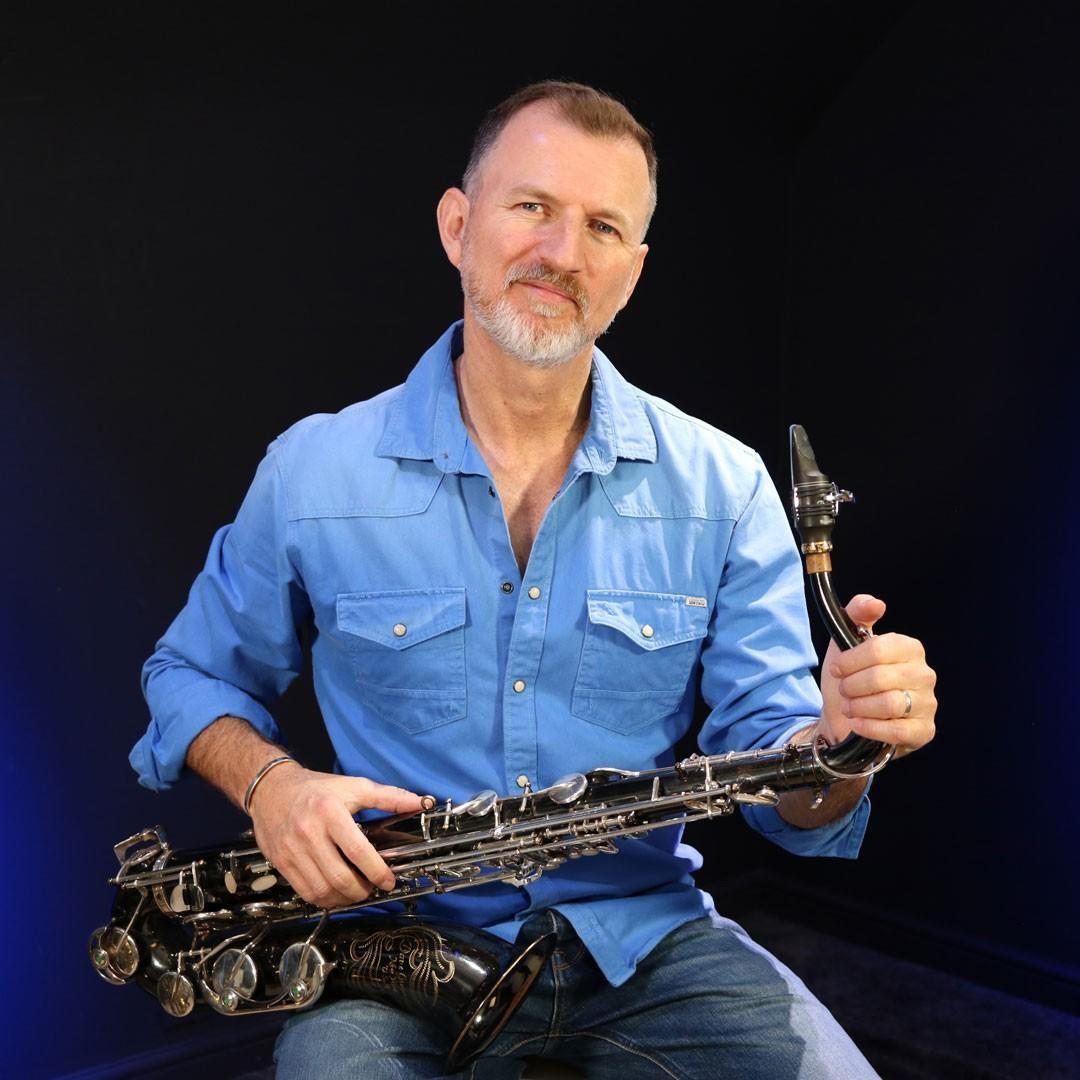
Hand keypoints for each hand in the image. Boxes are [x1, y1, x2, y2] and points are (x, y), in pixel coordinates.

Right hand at [247, 764, 425, 908]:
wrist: (271, 789)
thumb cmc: (316, 789)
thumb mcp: (354, 786)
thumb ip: (388, 796)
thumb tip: (419, 802)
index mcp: (330, 812)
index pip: (358, 851)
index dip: (377, 871)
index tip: (388, 880)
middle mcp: (309, 833)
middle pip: (340, 876)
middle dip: (362, 890)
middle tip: (372, 888)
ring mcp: (292, 850)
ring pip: (322, 889)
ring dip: (344, 899)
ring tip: (356, 892)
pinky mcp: (281, 862)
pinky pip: (305, 892)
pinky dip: (324, 899)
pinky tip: (335, 893)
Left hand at [818, 594, 936, 756]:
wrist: (844, 718)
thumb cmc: (849, 678)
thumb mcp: (844, 643)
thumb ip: (856, 615)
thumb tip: (875, 603)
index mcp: (909, 648)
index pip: (878, 649)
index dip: (850, 661)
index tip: (837, 668)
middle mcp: (924, 674)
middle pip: (880, 678)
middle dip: (852, 686)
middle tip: (844, 691)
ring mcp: (928, 703)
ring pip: (889, 704)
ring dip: (859, 707)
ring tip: (850, 707)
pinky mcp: (925, 731)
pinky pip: (898, 731)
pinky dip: (870, 727)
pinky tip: (858, 724)